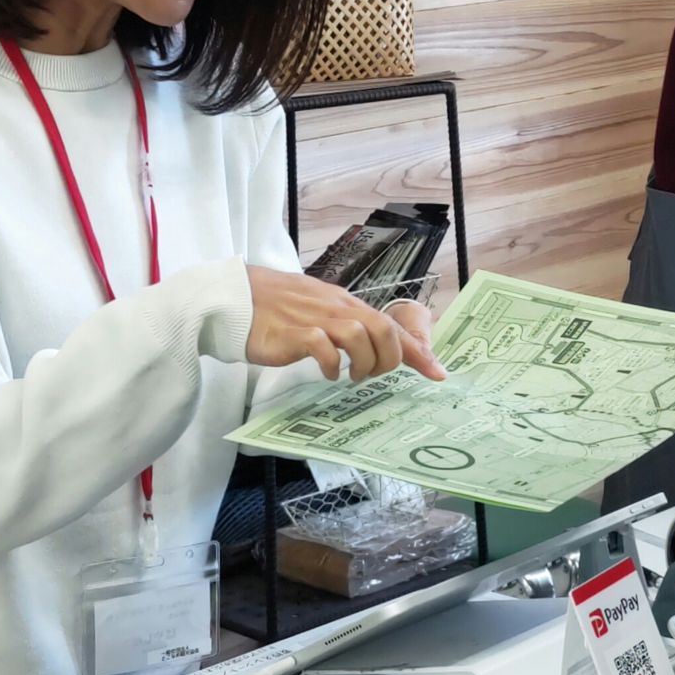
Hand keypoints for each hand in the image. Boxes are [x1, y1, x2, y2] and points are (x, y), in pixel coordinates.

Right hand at [243, 266, 447, 381]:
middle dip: (390, 358)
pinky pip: (323, 346)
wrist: (236, 298)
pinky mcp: (294, 333)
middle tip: (375, 375)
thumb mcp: (320, 311)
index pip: (391, 323)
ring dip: (364, 362)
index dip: (417, 350)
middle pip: (383, 327)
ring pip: (359, 334)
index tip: (438, 372)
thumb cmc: (277, 308)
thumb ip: (347, 325)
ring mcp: (315, 318)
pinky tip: (327, 373)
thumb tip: (375, 344)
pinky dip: (332, 364)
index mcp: (345, 303)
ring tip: (351, 376)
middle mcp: (336, 307)